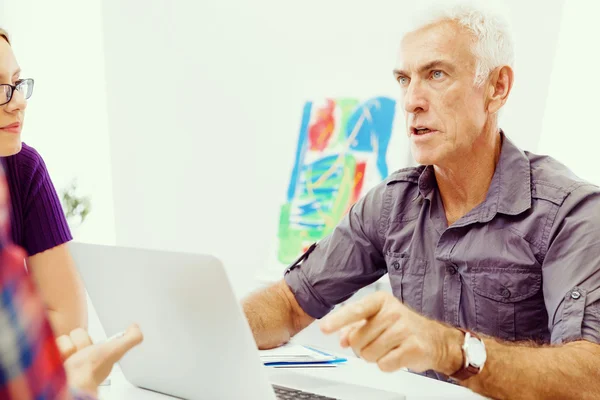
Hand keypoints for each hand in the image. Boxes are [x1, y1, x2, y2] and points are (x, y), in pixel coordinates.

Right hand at [56, 324, 143, 393]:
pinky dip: (57, 351)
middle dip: (79, 343)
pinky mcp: (50, 359)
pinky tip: (61, 361)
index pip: (84, 334)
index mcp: (93, 353)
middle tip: (82, 355)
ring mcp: (63, 359)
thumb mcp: (117, 350)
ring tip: (72, 360)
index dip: (87, 340)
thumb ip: (131, 338)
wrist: (73, 382)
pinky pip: (50, 344)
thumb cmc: (93, 369)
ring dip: (68, 348)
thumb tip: (135, 327)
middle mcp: (78, 356)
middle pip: (76, 334)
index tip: (91, 350)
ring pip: (63, 338)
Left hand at [320, 292, 462, 373]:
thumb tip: (342, 338)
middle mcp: (393, 312)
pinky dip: (387, 365)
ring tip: (388, 349)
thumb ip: (356, 327)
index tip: (325, 328)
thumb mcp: (378, 320)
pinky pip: (384, 364)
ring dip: (374, 357)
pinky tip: (396, 356)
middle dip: (362, 347)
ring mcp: (404, 329)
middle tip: (377, 343)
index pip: (355, 310)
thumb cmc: (403, 327)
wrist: (436, 340)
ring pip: (369, 354)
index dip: (338, 320)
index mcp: (381, 301)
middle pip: (358, 340)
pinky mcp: (413, 347)